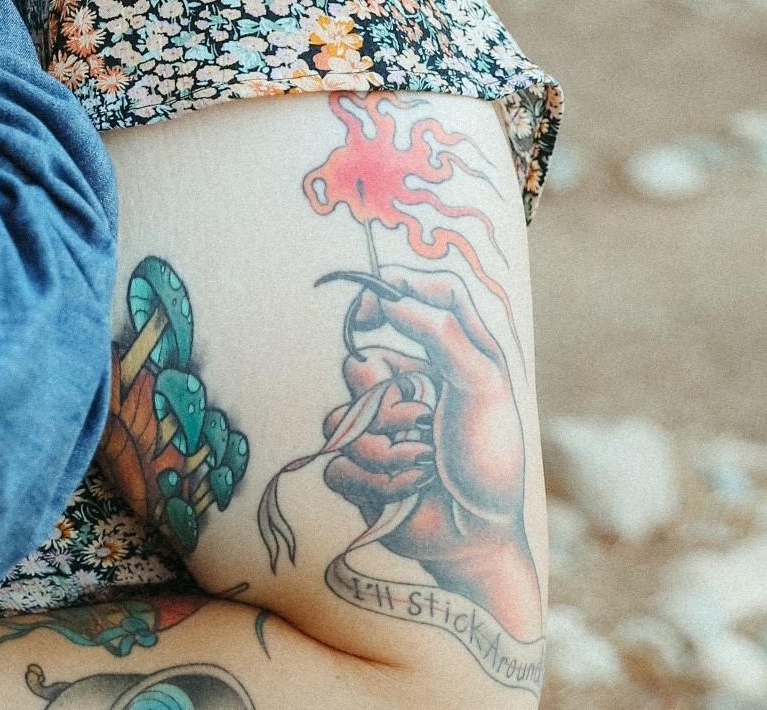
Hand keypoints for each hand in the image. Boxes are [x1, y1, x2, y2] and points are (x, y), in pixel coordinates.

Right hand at [324, 272, 540, 637]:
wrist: (477, 534)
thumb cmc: (488, 458)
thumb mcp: (482, 384)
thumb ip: (440, 332)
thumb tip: (393, 298)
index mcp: (433, 358)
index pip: (404, 299)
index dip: (382, 292)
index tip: (369, 307)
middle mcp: (398, 385)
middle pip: (360, 363)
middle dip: (394, 403)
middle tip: (426, 425)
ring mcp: (371, 427)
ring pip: (344, 418)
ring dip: (389, 449)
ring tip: (421, 466)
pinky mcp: (353, 469)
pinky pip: (338, 462)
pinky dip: (377, 480)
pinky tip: (406, 490)